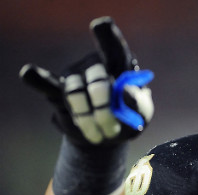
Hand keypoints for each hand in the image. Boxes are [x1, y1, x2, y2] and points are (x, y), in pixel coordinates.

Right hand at [19, 16, 153, 146]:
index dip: (107, 35)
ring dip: (88, 120)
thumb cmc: (128, 119)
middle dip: (105, 110)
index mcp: (120, 64)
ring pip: (76, 94)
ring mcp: (74, 75)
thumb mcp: (140, 114)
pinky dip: (37, 79)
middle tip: (112, 131)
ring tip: (99, 137)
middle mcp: (95, 65)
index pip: (114, 47)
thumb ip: (136, 103)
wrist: (107, 136)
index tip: (100, 25)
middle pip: (98, 81)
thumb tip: (125, 91)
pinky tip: (29, 73)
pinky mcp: (58, 91)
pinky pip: (46, 84)